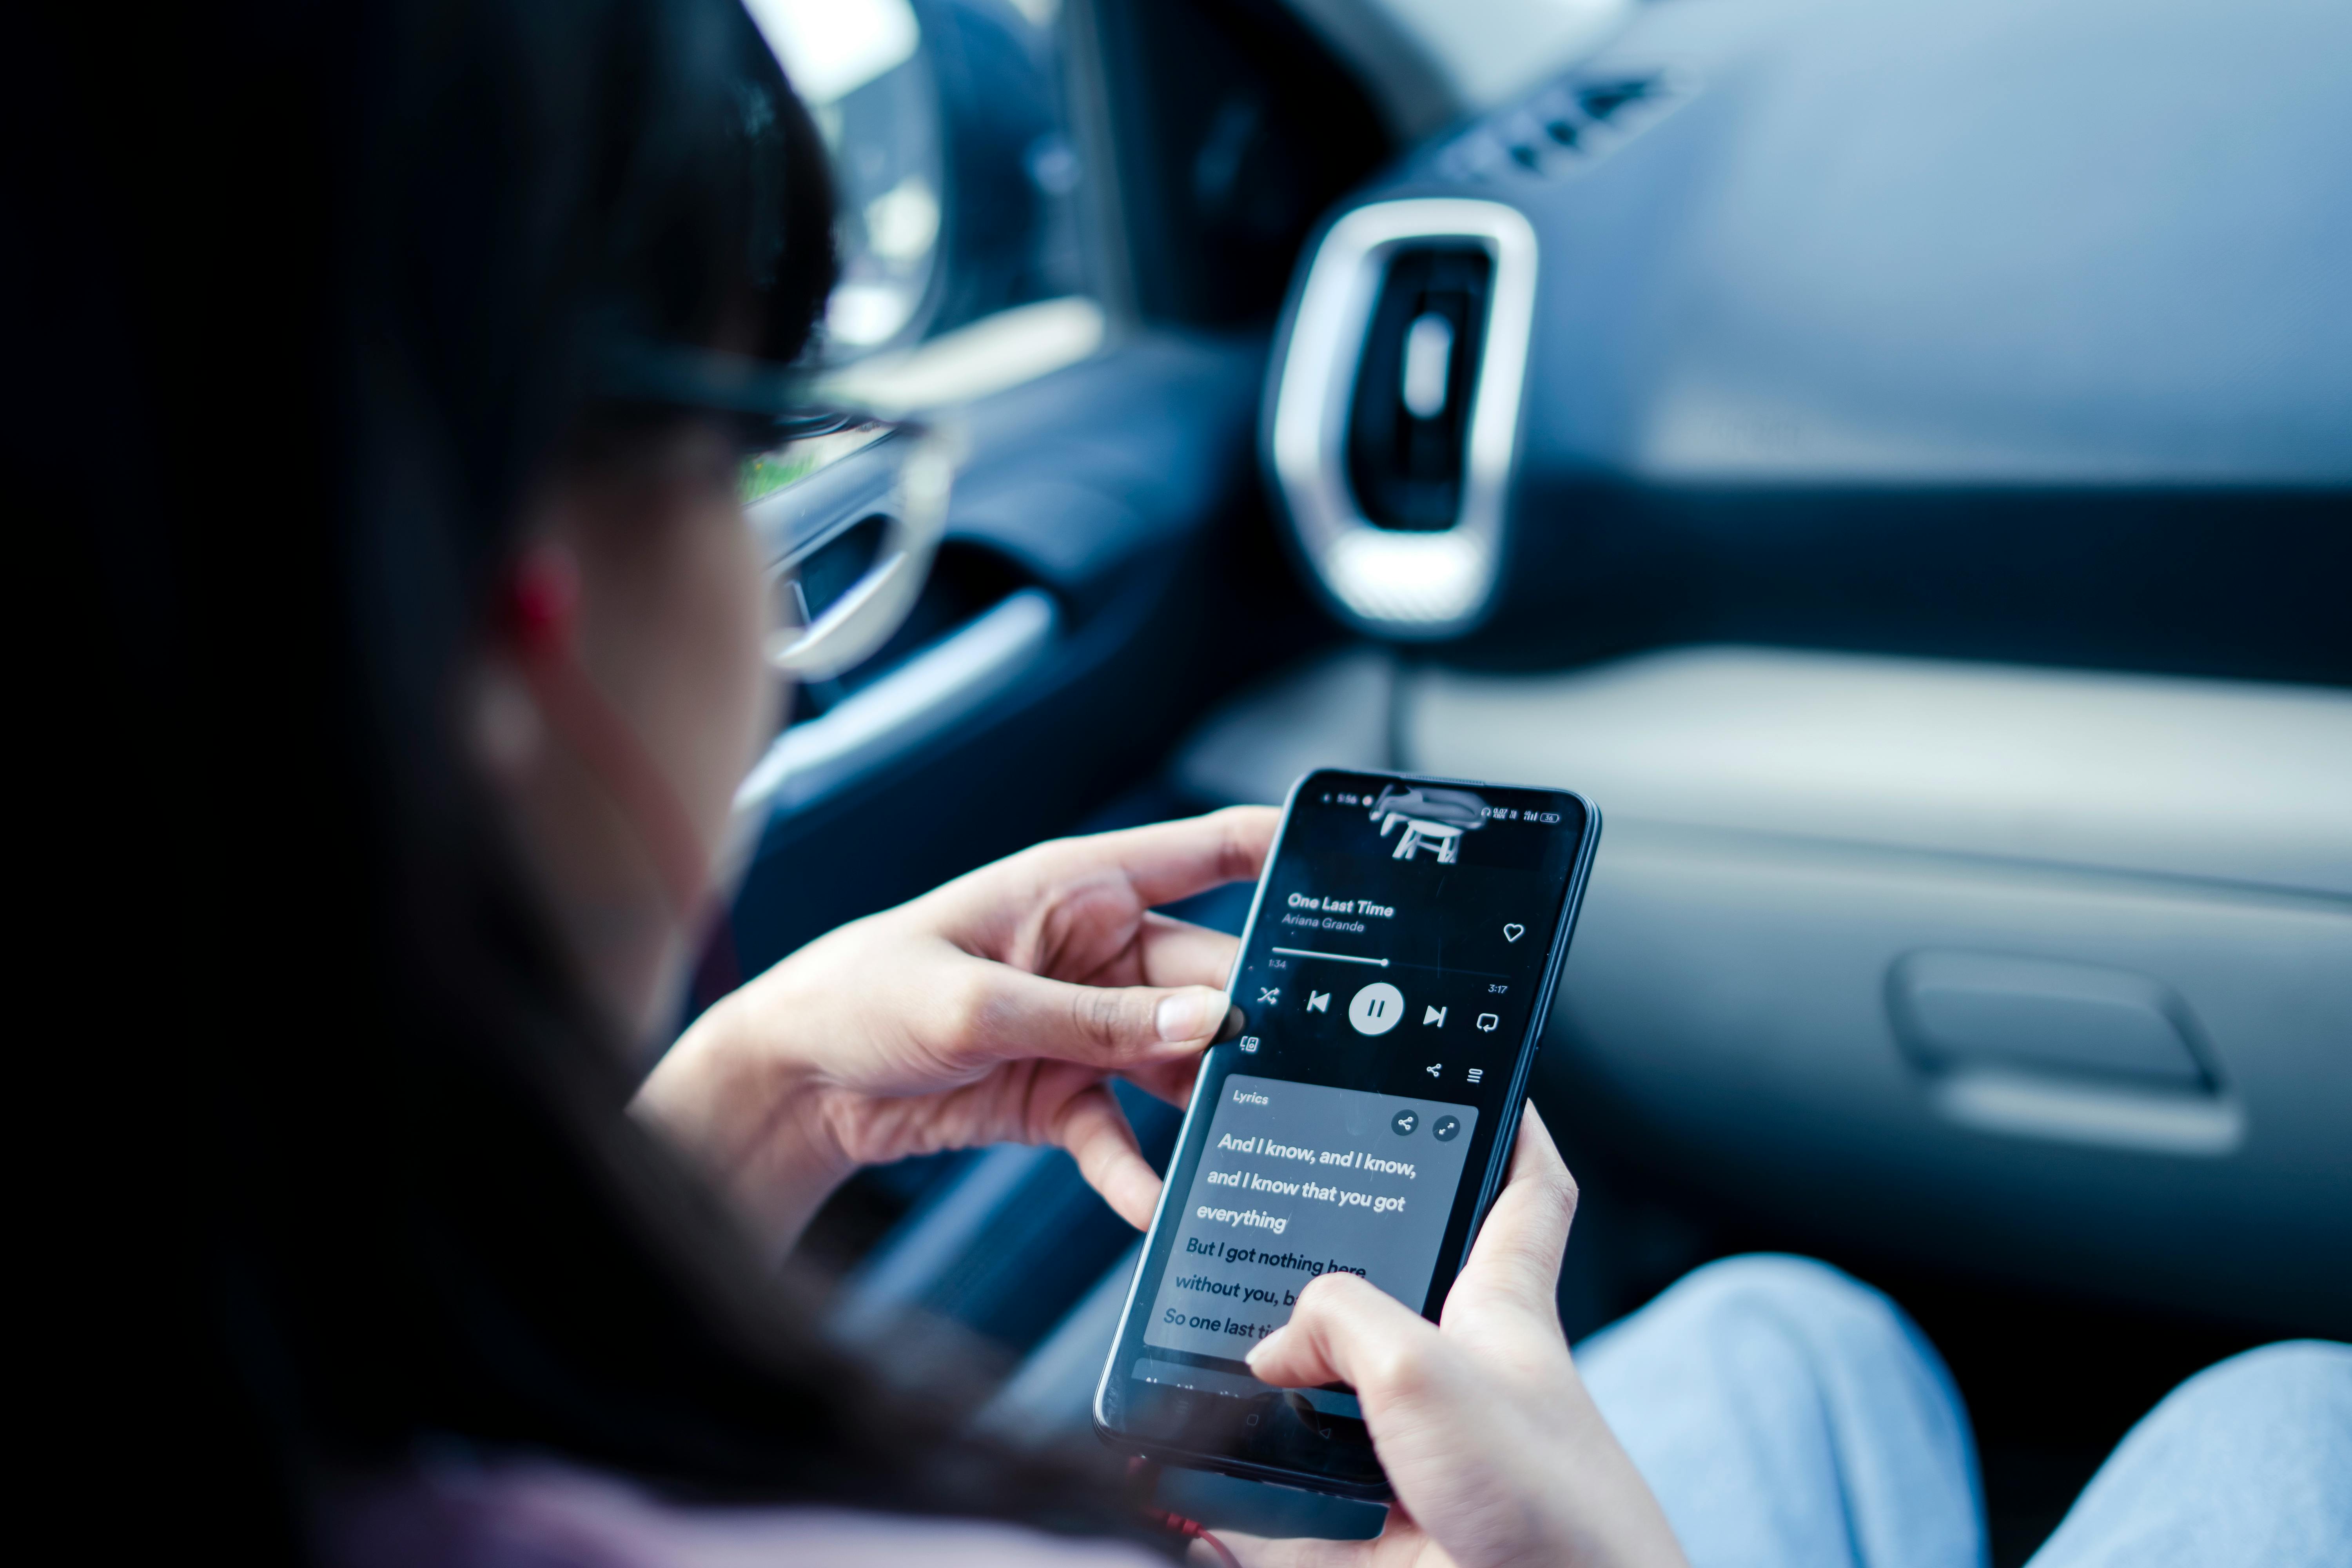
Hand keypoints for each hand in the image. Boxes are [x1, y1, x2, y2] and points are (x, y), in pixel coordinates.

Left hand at [634, 806, 1276, 1259]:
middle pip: (1209, 980)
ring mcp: (1086, 1026)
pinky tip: (1159, 1210)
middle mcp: (1098, 953)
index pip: (1208, 852)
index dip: (1285, 851)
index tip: (1362, 872)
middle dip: (1255, 1023)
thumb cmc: (863, 996)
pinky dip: (1139, 1173)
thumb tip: (1211, 1022)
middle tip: (1309, 1069)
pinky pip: (1123, 1134)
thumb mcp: (979, 1003)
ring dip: (1209, 1107)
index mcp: (1081, 887)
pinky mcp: (1061, 1093)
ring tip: (1254, 1147)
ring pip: (1179, 1063)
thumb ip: (1097, 1021)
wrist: (792, 1082)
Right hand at [1230, 1108, 1686, 1567]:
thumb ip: (1338, 1323)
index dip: (1509, 1123)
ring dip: (1263, 1397)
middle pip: (1391, 1294)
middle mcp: (1462, 1378)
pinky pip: (1284, 1517)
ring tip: (1199, 1366)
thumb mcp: (1428, 1369)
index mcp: (1501, 1311)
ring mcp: (1420, 1463)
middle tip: (1260, 1235)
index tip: (1480, 1077)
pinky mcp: (1379, 1543)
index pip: (1522, 1189)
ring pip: (1322, 1408)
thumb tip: (1268, 1351)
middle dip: (1324, 1268)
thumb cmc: (1552, 1511)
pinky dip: (1233, 1507)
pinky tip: (1185, 1490)